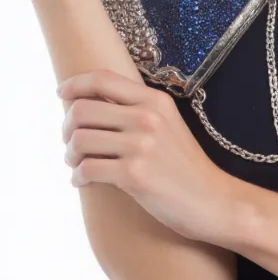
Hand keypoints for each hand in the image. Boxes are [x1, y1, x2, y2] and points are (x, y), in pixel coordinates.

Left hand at [59, 68, 239, 246]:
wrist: (213, 200)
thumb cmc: (185, 165)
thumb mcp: (167, 124)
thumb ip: (136, 110)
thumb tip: (89, 104)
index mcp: (155, 100)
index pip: (102, 79)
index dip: (75, 84)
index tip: (62, 93)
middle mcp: (147, 118)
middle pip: (82, 110)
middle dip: (67, 127)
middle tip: (71, 143)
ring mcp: (141, 146)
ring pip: (80, 140)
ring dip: (70, 154)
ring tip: (77, 164)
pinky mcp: (134, 175)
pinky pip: (87, 169)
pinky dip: (78, 176)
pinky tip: (83, 181)